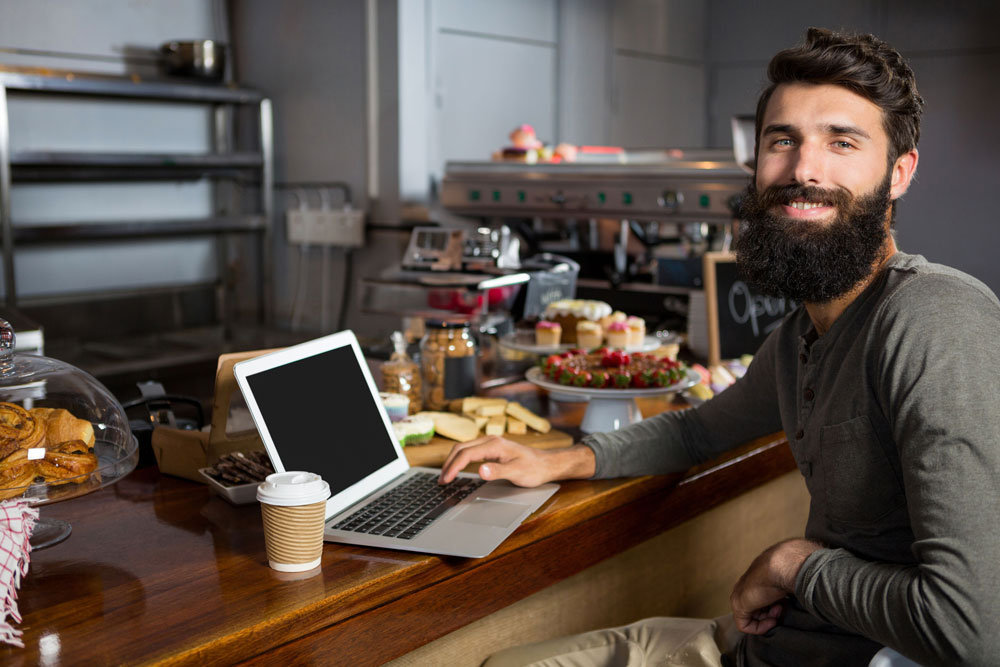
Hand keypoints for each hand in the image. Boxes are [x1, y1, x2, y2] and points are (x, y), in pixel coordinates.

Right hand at [438, 436, 594, 486]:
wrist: (546, 464)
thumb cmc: (534, 469)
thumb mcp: (517, 472)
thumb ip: (497, 471)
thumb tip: (480, 470)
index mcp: (494, 445)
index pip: (465, 454)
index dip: (453, 467)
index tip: (446, 480)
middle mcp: (490, 441)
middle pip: (461, 449)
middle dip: (448, 464)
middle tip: (441, 481)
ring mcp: (490, 444)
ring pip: (464, 449)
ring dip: (452, 461)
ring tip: (446, 476)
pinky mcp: (492, 449)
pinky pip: (470, 452)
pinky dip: (460, 460)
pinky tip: (458, 469)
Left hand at [730, 538, 822, 634]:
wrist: (783, 566)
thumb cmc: (792, 569)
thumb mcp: (791, 578)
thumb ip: (788, 585)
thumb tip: (799, 595)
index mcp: (758, 576)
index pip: (763, 596)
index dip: (777, 604)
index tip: (786, 602)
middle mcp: (746, 584)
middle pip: (758, 607)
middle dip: (772, 611)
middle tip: (783, 607)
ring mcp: (740, 594)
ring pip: (752, 616)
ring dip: (769, 618)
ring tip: (779, 610)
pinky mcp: (738, 605)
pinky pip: (744, 625)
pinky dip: (760, 628)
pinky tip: (772, 621)